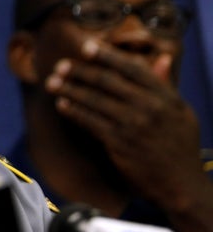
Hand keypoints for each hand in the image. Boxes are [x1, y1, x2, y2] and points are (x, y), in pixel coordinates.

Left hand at [44, 39, 206, 208]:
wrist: (180, 184)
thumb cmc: (179, 145)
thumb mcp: (181, 112)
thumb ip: (165, 85)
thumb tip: (160, 57)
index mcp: (165, 96)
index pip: (131, 68)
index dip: (106, 55)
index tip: (85, 47)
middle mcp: (149, 107)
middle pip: (107, 81)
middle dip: (80, 71)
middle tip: (60, 65)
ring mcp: (133, 125)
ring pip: (94, 100)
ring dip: (69, 89)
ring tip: (51, 83)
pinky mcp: (119, 143)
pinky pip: (90, 121)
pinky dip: (74, 111)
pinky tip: (62, 104)